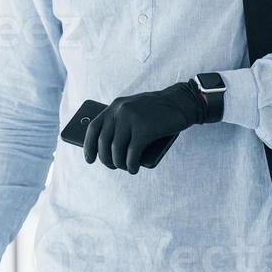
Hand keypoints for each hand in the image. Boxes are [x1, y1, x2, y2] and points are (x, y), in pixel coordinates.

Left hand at [83, 82, 206, 173]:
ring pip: (117, 150)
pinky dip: (131, 165)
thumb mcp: (135, 110)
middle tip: (112, 166)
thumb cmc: (158, 110)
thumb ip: (121, 123)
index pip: (93, 128)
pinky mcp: (144, 130)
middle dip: (106, 159)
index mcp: (115, 106)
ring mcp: (131, 120)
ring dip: (119, 164)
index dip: (89, 146)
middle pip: (104, 142)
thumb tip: (109, 150)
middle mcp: (120, 111)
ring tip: (125, 168)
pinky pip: (132, 154)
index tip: (89, 159)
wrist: (182, 101)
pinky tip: (133, 169)